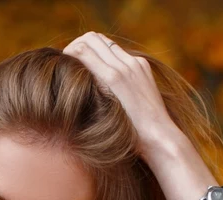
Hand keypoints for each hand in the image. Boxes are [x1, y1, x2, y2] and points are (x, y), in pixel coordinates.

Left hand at [62, 31, 220, 199]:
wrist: (160, 139)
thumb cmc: (144, 133)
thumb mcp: (134, 108)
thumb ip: (120, 97)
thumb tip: (99, 102)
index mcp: (138, 66)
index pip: (106, 45)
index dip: (85, 50)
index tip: (73, 65)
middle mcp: (132, 62)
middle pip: (95, 38)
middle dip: (75, 47)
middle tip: (63, 64)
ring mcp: (124, 67)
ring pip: (89, 40)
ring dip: (71, 51)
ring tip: (61, 68)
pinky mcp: (115, 77)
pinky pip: (86, 54)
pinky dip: (73, 58)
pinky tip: (64, 71)